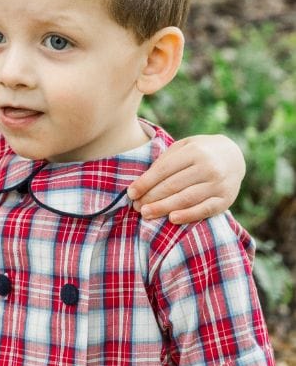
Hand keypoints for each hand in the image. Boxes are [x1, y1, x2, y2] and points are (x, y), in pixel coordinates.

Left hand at [127, 134, 244, 223]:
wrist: (234, 155)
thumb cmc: (199, 152)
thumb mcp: (184, 147)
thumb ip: (165, 160)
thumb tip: (143, 182)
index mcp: (194, 151)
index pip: (164, 169)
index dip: (145, 182)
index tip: (131, 193)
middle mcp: (208, 167)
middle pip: (172, 185)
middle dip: (151, 197)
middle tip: (136, 207)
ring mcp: (218, 184)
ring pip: (186, 199)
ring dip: (163, 208)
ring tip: (146, 213)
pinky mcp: (225, 200)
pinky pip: (204, 210)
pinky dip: (188, 215)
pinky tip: (172, 219)